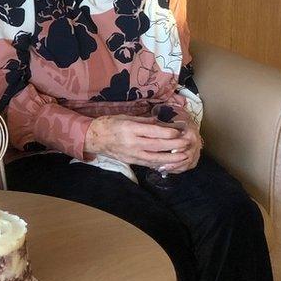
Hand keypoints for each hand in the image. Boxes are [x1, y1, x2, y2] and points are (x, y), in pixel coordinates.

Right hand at [84, 114, 198, 170]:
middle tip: (187, 143)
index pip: (154, 132)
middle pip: (158, 145)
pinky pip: (149, 164)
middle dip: (174, 145)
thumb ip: (144, 121)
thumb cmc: (109, 124)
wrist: (93, 138)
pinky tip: (170, 163)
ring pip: (156, 158)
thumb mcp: (126, 117)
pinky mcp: (131, 161)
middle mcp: (132, 143)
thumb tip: (161, 122)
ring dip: (172, 158)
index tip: (179, 131)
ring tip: (184, 156)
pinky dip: (161, 164)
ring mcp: (132, 154)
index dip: (168, 132)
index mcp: (131, 129)